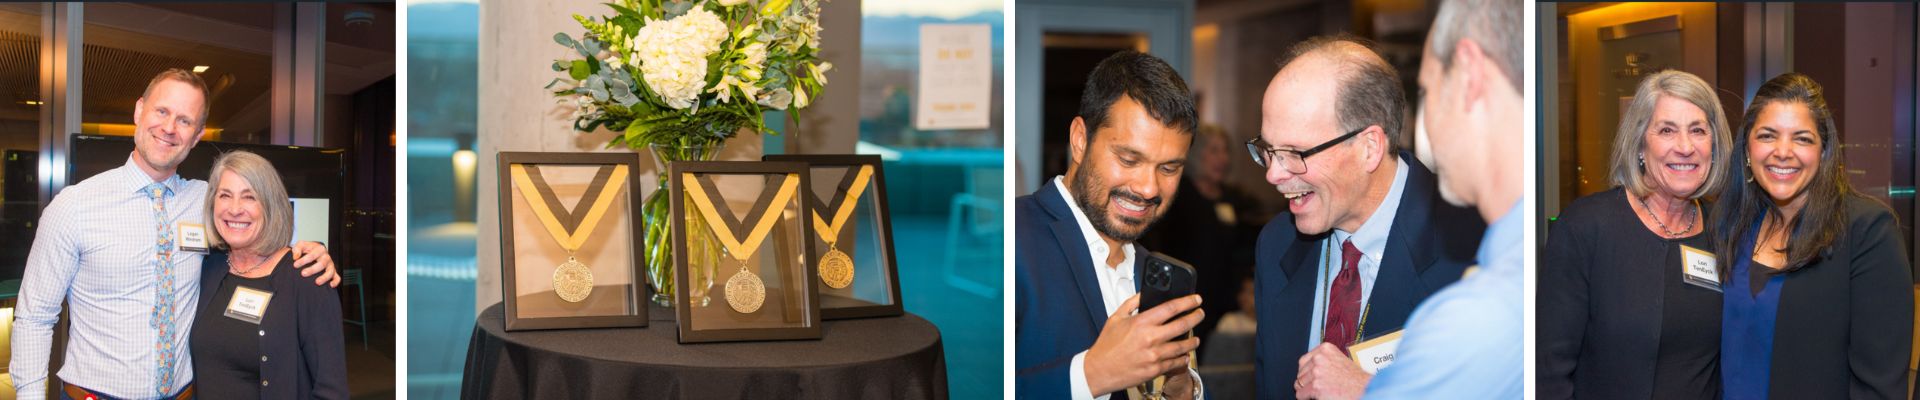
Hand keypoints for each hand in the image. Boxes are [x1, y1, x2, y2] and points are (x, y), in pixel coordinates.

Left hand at [291, 241, 340, 286]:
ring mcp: (330, 265)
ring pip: (330, 271)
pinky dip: (335, 281)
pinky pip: (337, 277)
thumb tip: (296, 256)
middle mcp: (326, 257)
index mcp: (320, 249)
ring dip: (324, 277)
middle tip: (303, 273)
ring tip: (317, 282)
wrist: (312, 251)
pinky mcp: (333, 272)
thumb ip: (297, 249)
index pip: (312, 255)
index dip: (303, 260)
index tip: (295, 265)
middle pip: (322, 264)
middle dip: (312, 269)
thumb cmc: (307, 249)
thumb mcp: (301, 245)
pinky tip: (330, 285)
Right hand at [1084, 294, 1204, 395]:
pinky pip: (1176, 363)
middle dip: (1196, 317)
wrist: (1099, 370)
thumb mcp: (1116, 318)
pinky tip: (1184, 355)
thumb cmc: (1106, 345)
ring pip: (1183, 346)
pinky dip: (1183, 358)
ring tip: (1195, 338)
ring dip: (1193, 341)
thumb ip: (1131, 303)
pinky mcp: (1155, 369)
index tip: (1196, 299)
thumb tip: (1144, 294)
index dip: (1188, 302)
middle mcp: (1150, 338)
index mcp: (1141, 322)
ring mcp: (1154, 355)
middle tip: (1199, 314)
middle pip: (1183, 325)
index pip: (1171, 308)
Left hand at [1294, 342, 1370, 399]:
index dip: (1306, 371)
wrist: (1365, 389)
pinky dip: (1306, 398)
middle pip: (1300, 373)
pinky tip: (1317, 397)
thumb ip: (1324, 360)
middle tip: (1316, 386)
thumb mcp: (1339, 360)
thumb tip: (1310, 367)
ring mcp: (1317, 372)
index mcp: (1325, 349)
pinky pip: (1301, 394)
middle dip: (1306, 381)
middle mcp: (1319, 358)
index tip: (1310, 376)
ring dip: (1306, 390)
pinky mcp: (1315, 386)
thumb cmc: (1356, 379)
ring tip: (1319, 391)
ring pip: (1299, 384)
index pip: (1303, 360)